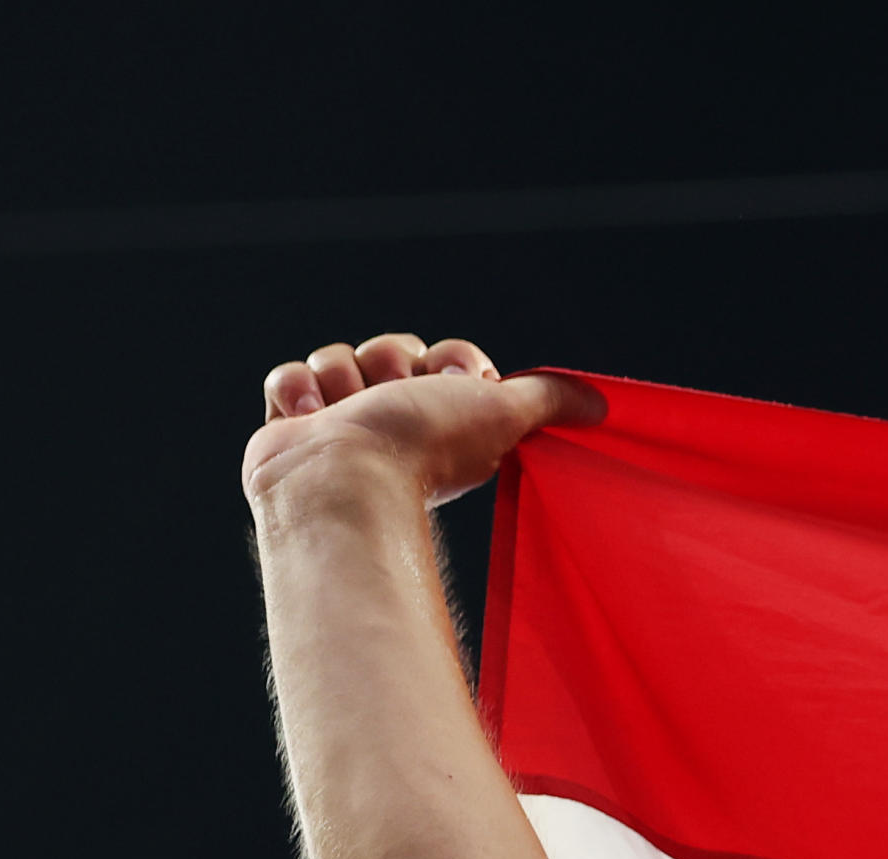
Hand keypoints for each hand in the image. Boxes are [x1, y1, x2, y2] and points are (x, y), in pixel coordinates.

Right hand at [241, 333, 601, 512]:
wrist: (343, 481)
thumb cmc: (424, 451)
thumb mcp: (502, 414)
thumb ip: (547, 402)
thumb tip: (600, 404)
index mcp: (447, 419)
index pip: (448, 356)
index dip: (453, 359)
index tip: (461, 380)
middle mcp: (395, 419)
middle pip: (390, 347)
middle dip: (392, 363)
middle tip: (396, 396)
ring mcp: (341, 422)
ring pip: (337, 356)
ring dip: (342, 377)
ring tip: (348, 413)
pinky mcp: (292, 426)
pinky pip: (286, 378)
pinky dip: (296, 391)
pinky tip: (310, 418)